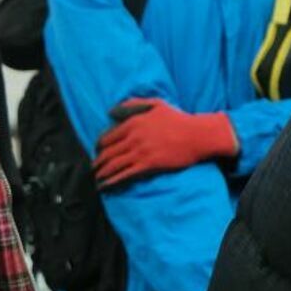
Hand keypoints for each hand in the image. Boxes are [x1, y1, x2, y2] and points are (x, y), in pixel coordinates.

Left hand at [94, 98, 236, 190]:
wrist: (197, 135)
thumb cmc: (178, 119)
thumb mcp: (155, 104)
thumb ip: (134, 104)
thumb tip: (114, 110)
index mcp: (133, 122)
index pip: (108, 136)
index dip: (100, 145)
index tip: (97, 151)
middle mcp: (133, 137)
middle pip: (108, 152)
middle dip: (98, 161)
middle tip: (93, 166)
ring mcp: (140, 152)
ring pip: (114, 164)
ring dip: (102, 172)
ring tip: (96, 177)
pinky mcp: (148, 164)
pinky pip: (125, 174)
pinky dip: (113, 180)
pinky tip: (105, 186)